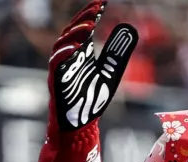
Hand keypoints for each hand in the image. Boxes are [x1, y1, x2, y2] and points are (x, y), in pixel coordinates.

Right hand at [48, 0, 138, 131]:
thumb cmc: (90, 98)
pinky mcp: (56, 81)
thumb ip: (118, 52)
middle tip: (97, 8)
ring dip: (75, 33)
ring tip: (89, 24)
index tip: (102, 2)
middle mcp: (70, 58)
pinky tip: (76, 47)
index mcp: (82, 53)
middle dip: (83, 18)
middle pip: (72, 32)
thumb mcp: (110, 72)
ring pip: (62, 45)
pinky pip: (56, 64)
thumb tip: (130, 28)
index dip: (92, 14)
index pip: (85, 29)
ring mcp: (62, 69)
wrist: (79, 124)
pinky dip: (64, 54)